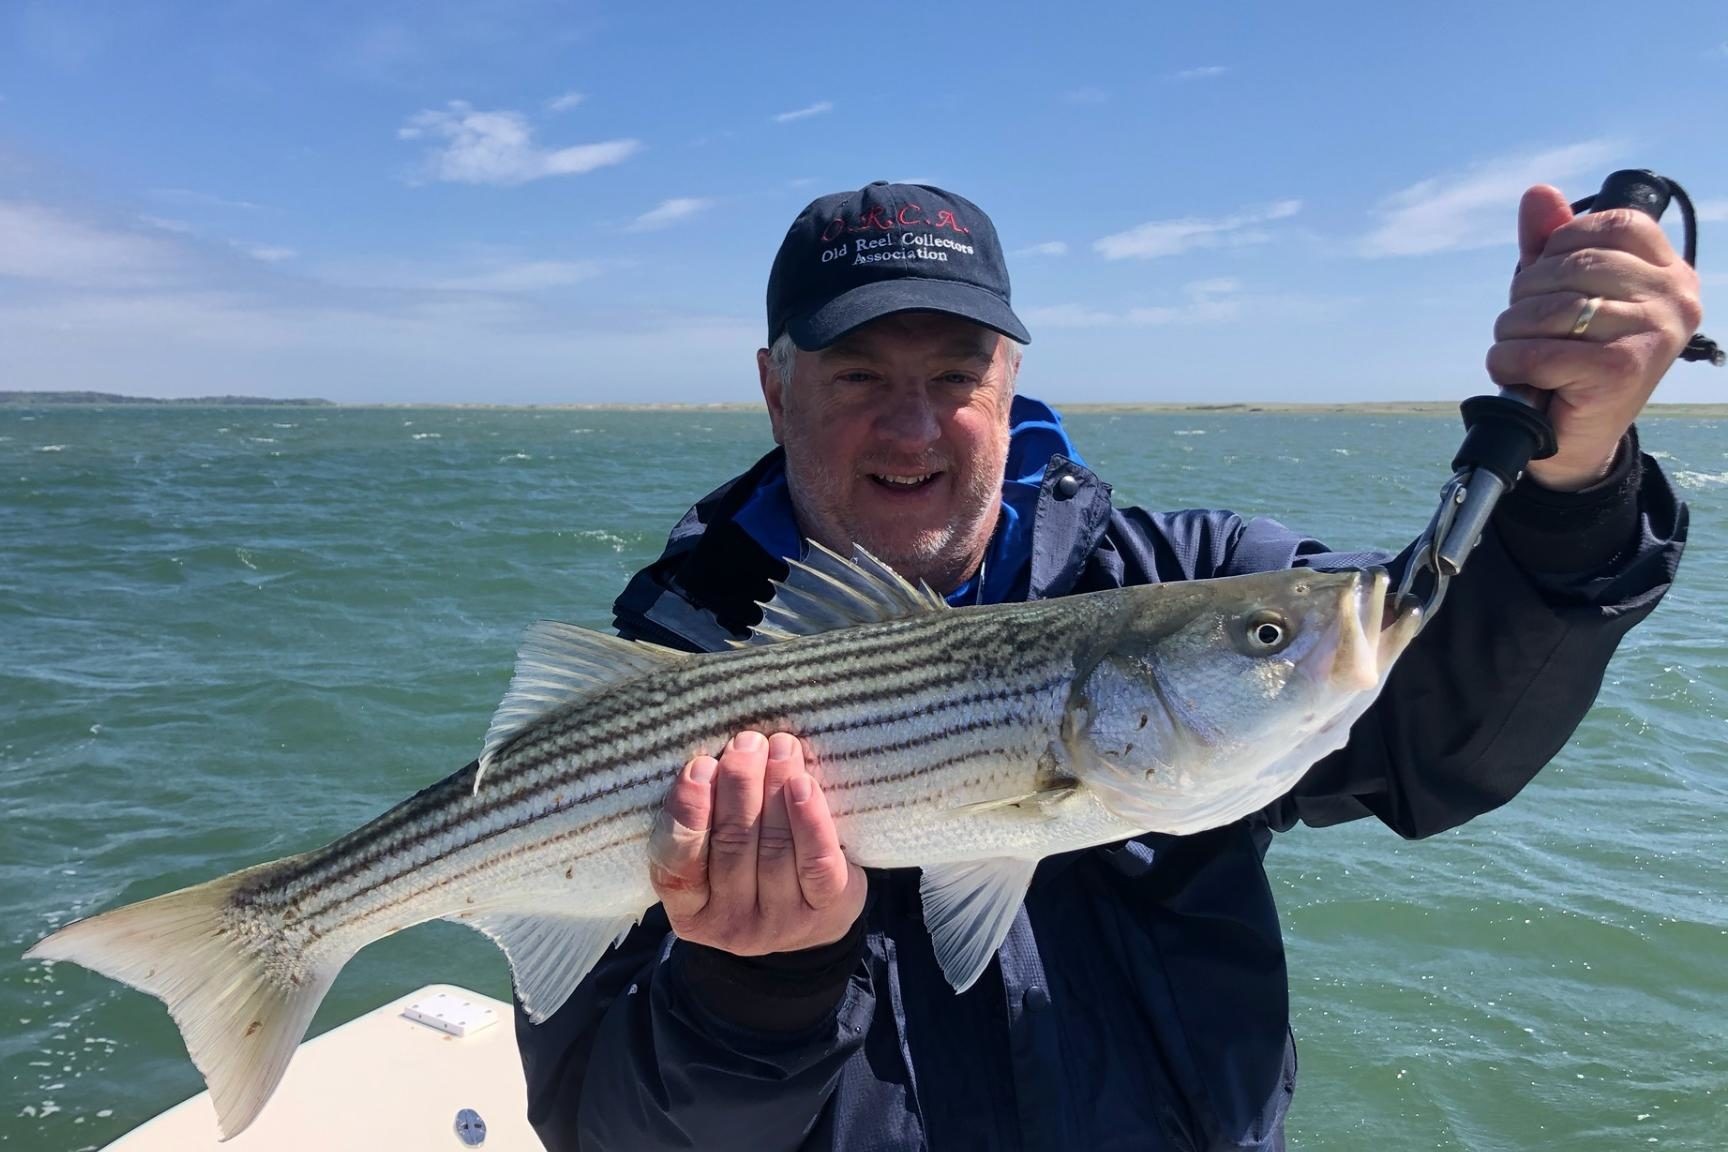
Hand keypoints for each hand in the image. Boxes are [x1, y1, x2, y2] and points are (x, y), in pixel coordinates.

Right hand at [649, 730, 865, 954]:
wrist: (816, 912)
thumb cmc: (751, 864)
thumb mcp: (712, 854)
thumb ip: (704, 818)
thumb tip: (707, 759)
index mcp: (691, 912)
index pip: (678, 866)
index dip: (688, 813)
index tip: (700, 766)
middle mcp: (732, 924)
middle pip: (732, 846)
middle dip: (739, 785)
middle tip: (746, 742)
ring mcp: (780, 922)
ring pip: (775, 848)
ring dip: (776, 787)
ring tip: (780, 746)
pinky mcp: (824, 909)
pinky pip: (817, 863)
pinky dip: (809, 820)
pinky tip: (804, 784)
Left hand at [1487, 184, 1703, 489]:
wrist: (1576, 440)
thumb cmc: (1572, 358)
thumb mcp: (1564, 291)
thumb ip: (1551, 243)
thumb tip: (1538, 193)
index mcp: (1669, 270)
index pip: (1609, 224)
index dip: (1558, 248)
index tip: (1546, 285)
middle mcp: (1673, 298)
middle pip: (1572, 266)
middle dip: (1525, 296)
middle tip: (1524, 328)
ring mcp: (1653, 333)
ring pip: (1551, 310)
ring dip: (1512, 332)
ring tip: (1518, 352)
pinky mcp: (1621, 371)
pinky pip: (1539, 351)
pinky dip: (1509, 361)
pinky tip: (1515, 372)